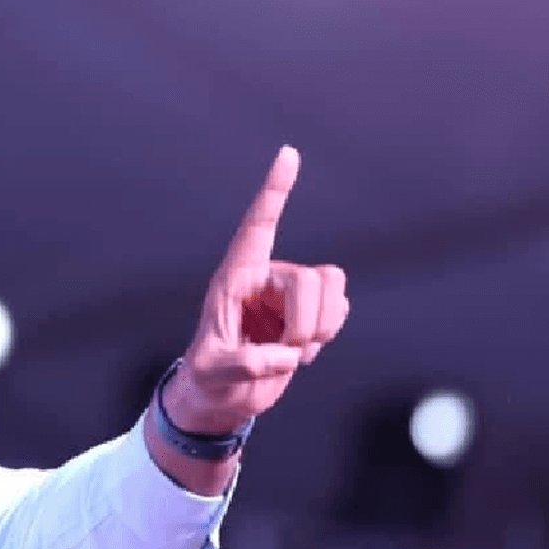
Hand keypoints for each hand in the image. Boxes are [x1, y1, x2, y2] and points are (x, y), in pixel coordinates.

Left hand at [170, 146, 349, 433]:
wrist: (224, 395)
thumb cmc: (207, 376)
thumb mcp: (213, 372)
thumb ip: (243, 364)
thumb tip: (282, 358)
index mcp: (235, 277)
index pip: (258, 225)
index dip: (274, 190)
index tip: (289, 153)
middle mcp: (266, 278)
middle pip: (313, 279)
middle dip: (308, 321)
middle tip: (288, 351)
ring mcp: (291, 294)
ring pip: (334, 290)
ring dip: (321, 328)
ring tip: (291, 351)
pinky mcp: (310, 312)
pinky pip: (340, 309)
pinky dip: (326, 335)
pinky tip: (299, 351)